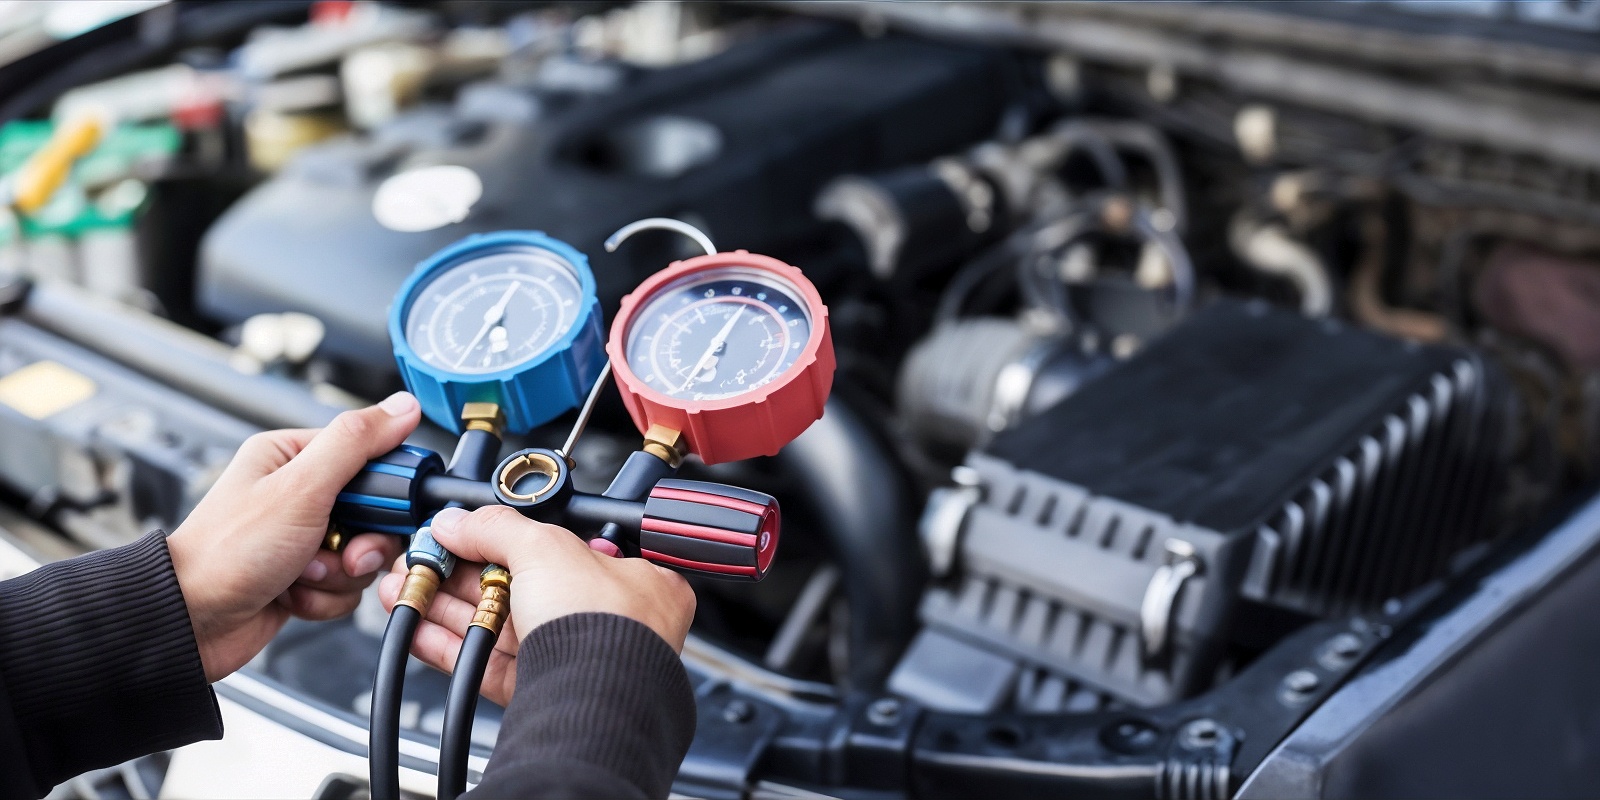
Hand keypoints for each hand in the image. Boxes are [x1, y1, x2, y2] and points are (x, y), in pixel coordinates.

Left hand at [168, 392, 422, 681]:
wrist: (192, 620)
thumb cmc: (226, 551)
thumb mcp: (300, 487)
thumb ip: (355, 443)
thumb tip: (402, 407)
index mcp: (293, 456)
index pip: (370, 456)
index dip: (386, 489)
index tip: (383, 511)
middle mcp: (298, 495)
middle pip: (374, 513)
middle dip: (363, 543)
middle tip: (344, 553)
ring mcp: (303, 538)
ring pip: (364, 554)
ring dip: (340, 573)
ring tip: (304, 575)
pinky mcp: (305, 577)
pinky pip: (346, 586)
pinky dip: (326, 597)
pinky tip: (294, 595)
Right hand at [376, 505, 695, 705]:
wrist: (595, 706)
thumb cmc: (604, 630)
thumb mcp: (547, 550)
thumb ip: (497, 529)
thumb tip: (456, 521)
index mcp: (630, 579)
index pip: (560, 548)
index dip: (507, 539)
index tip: (463, 534)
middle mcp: (605, 621)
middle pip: (519, 587)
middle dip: (460, 573)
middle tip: (422, 560)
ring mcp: (570, 659)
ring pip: (496, 626)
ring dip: (444, 605)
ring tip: (403, 588)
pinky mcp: (538, 694)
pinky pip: (485, 664)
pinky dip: (447, 644)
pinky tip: (415, 627)